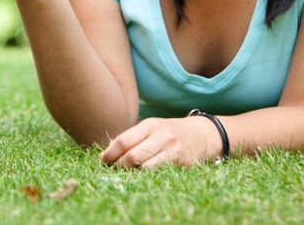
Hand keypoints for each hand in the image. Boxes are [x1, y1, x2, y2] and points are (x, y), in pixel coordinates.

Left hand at [98, 116, 222, 168]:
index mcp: (150, 124)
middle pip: (132, 156)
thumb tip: (108, 152)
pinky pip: (159, 174)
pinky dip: (148, 177)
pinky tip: (144, 176)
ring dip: (132, 174)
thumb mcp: (152, 127)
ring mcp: (172, 150)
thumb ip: (132, 137)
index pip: (124, 140)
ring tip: (128, 174)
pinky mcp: (181, 163)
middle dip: (119, 166)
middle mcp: (160, 136)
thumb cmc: (169, 132)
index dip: (110, 153)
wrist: (201, 133)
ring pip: (144, 168)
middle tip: (114, 169)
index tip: (102, 160)